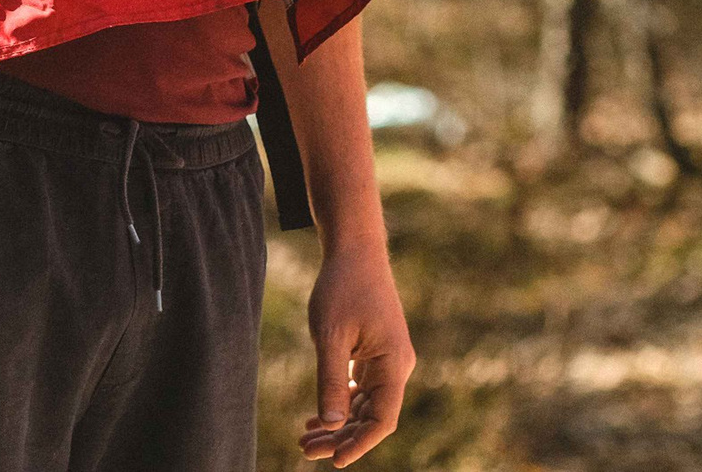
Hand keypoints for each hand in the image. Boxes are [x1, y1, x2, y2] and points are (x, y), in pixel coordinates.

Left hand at [298, 240, 414, 464]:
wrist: (354, 250)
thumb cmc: (342, 287)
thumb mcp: (331, 335)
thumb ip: (331, 380)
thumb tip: (333, 426)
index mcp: (394, 365)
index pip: (382, 420)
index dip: (359, 445)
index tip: (334, 461)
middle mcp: (396, 366)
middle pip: (372, 417)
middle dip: (341, 438)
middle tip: (305, 451)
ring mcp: (387, 360)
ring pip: (365, 406)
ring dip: (338, 424)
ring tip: (305, 440)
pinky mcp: (375, 353)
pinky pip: (361, 389)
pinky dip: (341, 404)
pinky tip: (317, 418)